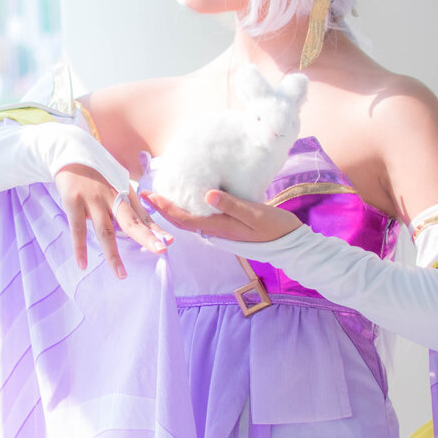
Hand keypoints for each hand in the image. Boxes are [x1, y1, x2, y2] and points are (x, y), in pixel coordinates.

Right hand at [53, 164, 170, 277]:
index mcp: (124, 192)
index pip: (142, 215)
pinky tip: (83, 264)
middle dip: (146, 236)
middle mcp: (112, 195)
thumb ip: (128, 206)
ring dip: (113, 254)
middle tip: (160, 250)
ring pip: (105, 231)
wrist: (69, 153)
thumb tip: (146, 228)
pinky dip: (80, 248)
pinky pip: (78, 229)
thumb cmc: (96, 174)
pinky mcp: (73, 202)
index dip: (155, 229)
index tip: (168, 242)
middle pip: (130, 221)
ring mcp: (92, 199)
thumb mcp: (116, 185)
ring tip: (121, 274)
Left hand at [142, 188, 302, 244]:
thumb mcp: (254, 213)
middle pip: (181, 221)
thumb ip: (231, 205)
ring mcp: (221, 230)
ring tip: (161, 195)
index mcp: (218, 228)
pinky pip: (201, 219)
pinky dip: (188, 210)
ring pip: (190, 221)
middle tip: (146, 193)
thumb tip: (206, 194)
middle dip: (162, 209)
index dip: (164, 208)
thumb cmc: (275, 227)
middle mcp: (215, 231)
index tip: (149, 196)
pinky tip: (187, 200)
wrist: (291, 244)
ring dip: (173, 210)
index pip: (183, 219)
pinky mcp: (228, 227)